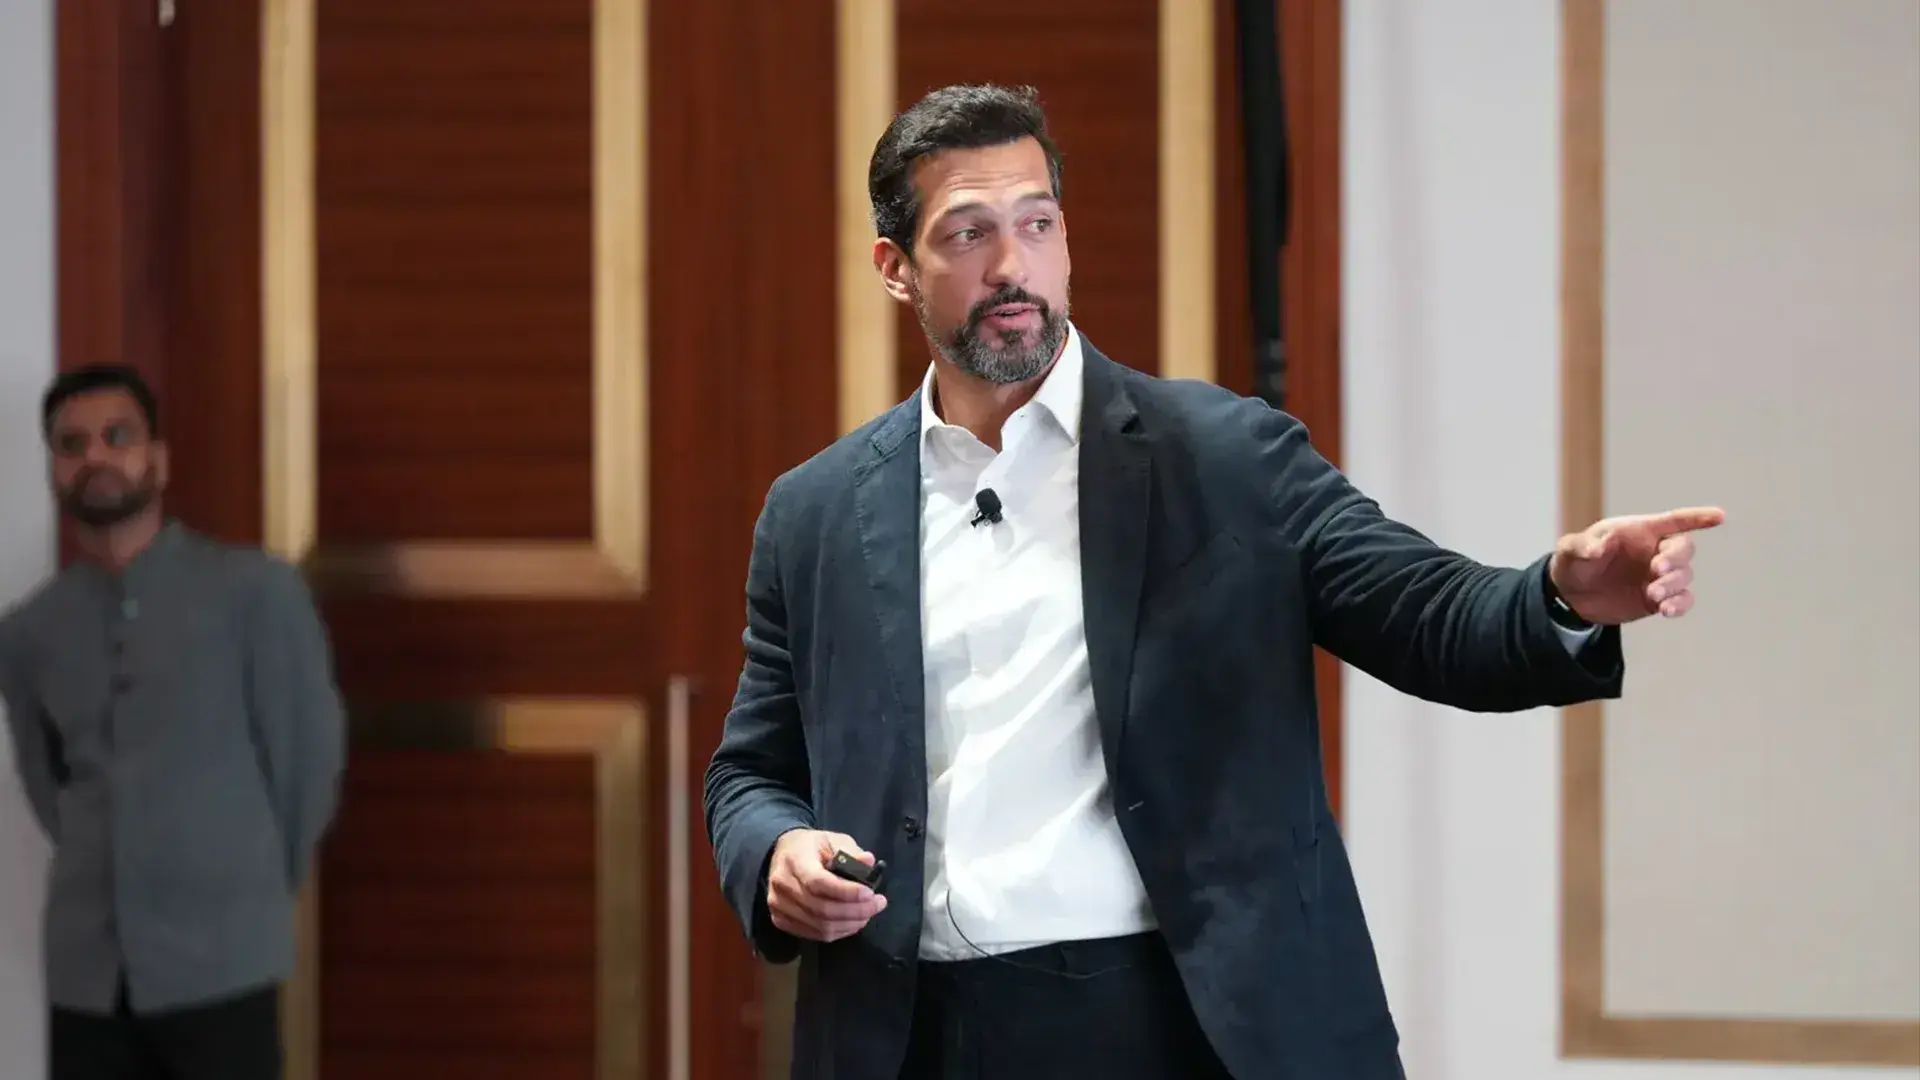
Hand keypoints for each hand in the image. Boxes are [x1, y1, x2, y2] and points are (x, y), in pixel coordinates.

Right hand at [766, 829, 886, 942]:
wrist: (782, 854)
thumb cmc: (811, 846)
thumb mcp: (833, 839)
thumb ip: (851, 851)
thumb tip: (869, 861)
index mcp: (795, 860)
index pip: (818, 882)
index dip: (846, 892)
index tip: (870, 893)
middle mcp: (782, 885)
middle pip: (821, 909)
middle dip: (855, 911)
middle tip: (877, 904)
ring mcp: (778, 906)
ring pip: (819, 926)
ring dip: (850, 924)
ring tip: (868, 913)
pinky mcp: (780, 920)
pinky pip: (814, 934)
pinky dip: (838, 931)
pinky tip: (852, 922)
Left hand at [1550, 506, 1725, 623]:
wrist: (1571, 597)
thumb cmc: (1573, 562)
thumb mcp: (1570, 550)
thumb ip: (1584, 545)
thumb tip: (1600, 545)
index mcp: (1639, 531)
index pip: (1674, 520)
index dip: (1697, 518)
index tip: (1720, 516)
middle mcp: (1654, 551)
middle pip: (1683, 548)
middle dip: (1676, 559)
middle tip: (1656, 570)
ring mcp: (1658, 576)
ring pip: (1684, 576)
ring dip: (1673, 585)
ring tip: (1652, 595)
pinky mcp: (1658, 599)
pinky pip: (1681, 600)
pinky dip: (1679, 604)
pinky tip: (1666, 610)